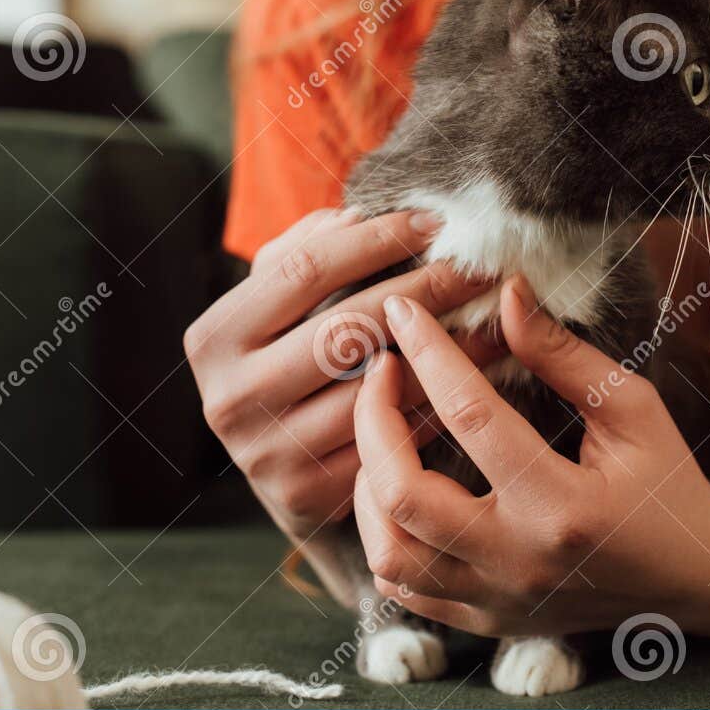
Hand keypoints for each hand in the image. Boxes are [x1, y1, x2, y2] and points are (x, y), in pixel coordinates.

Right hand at [184, 207, 499, 541]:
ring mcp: (268, 453)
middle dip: (425, 289)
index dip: (376, 240)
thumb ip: (305, 250)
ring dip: (448, 350)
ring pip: (377, 386)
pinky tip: (475, 376)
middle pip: (346, 326)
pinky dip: (437, 403)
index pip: (304, 269)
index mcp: (214, 337)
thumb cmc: (288, 360)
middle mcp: (231, 398)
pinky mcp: (309, 495)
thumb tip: (357, 215)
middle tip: (479, 268)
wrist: (280, 468)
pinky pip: (391, 437)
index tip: (434, 222)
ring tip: (495, 318)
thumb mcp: (277, 303)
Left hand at [352, 275, 709, 636]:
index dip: (429, 354)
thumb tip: (506, 294)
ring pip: (389, 554)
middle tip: (381, 371)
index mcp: (563, 504)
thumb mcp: (631, 407)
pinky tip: (398, 493)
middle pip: (404, 496)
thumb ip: (561, 354)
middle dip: (374, 422)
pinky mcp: (486, 622)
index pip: (473, 416)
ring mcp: (498, 600)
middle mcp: (521, 561)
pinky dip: (386, 536)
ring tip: (385, 435)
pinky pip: (403, 590)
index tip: (402, 312)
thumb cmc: (668, 484)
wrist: (696, 581)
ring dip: (369, 486)